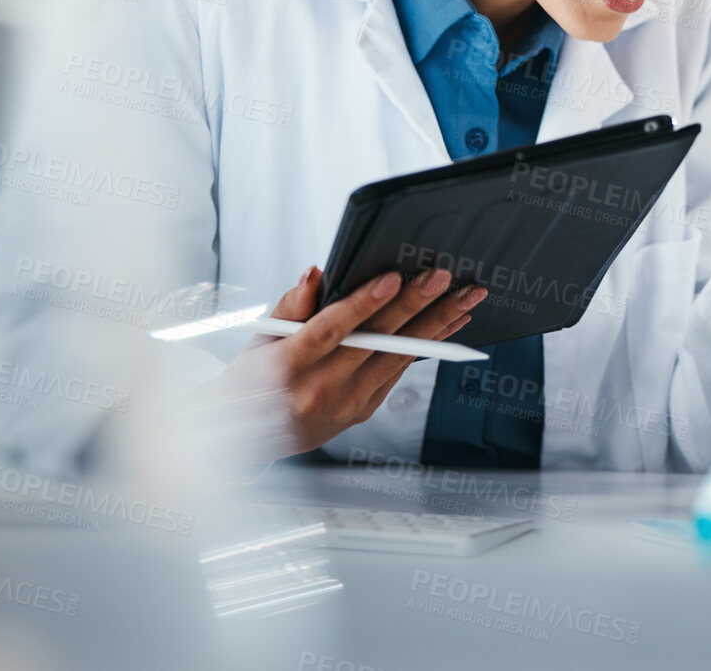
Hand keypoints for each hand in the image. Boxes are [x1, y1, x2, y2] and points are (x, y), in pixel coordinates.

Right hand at [198, 266, 487, 456]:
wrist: (246, 437)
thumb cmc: (252, 381)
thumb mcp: (258, 338)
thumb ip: (291, 305)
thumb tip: (316, 273)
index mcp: (289, 367)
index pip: (331, 331)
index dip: (364, 304)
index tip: (393, 278)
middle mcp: (320, 391)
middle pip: (375, 343)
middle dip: (415, 306)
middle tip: (443, 279)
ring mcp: (345, 405)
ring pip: (398, 359)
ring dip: (436, 326)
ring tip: (464, 300)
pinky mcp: (363, 412)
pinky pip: (399, 372)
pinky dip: (427, 346)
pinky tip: (449, 324)